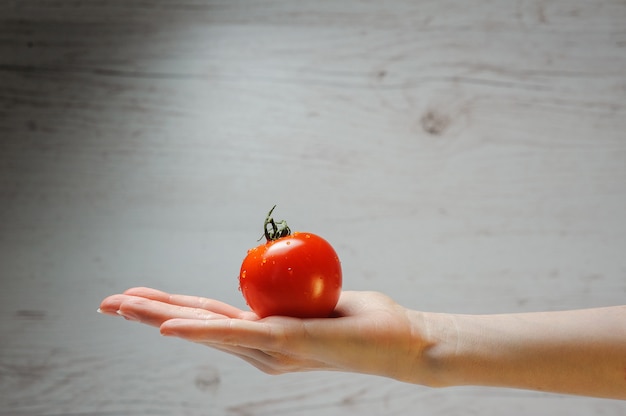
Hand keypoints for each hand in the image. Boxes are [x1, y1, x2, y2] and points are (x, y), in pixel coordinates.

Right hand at [98, 287, 427, 381]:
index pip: (207, 320)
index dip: (169, 308)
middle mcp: (258, 349)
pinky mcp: (283, 343)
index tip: (135, 298)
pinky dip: (198, 330)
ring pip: (202, 329)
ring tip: (118, 306)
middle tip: (104, 303)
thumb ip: (291, 292)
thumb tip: (279, 271)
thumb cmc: (364, 320)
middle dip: (146, 314)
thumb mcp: (317, 300)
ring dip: (157, 316)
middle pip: (193, 326)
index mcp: (263, 338)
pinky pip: (233, 333)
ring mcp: (267, 350)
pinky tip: (165, 327)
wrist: (401, 342)